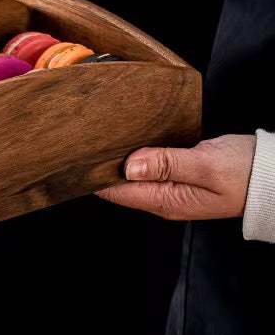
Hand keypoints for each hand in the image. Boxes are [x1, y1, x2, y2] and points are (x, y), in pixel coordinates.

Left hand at [95, 134, 254, 219]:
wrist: (273, 172)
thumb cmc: (244, 171)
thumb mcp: (205, 164)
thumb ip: (167, 163)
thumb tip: (130, 166)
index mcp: (167, 201)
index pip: (116, 192)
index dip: (94, 173)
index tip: (79, 153)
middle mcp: (163, 197)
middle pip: (119, 183)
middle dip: (102, 162)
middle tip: (86, 135)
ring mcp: (169, 186)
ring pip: (131, 171)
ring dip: (119, 155)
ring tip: (101, 133)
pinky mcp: (176, 172)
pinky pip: (147, 163)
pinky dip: (136, 150)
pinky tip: (128, 136)